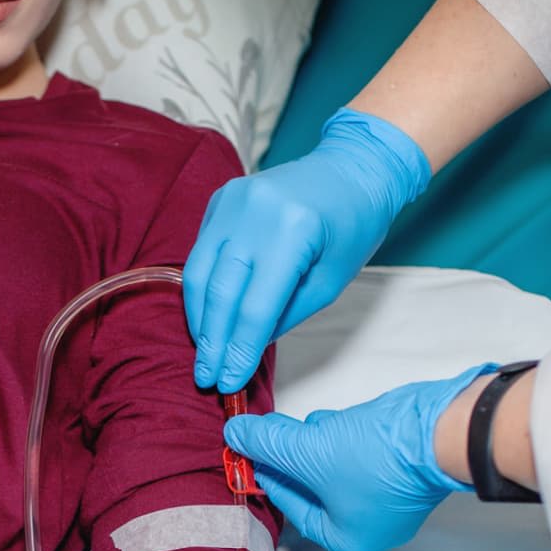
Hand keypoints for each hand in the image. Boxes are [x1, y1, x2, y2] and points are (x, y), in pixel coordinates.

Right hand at [186, 109, 430, 393]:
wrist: (352, 168)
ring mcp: (232, 201)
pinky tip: (206, 316)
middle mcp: (255, 212)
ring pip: (200, 272)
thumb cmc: (352, 227)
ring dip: (199, 318)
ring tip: (203, 352)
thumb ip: (286, 314)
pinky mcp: (221, 198)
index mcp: (292, 232)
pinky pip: (201, 252)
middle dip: (211, 341)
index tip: (228, 382)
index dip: (239, 349)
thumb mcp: (330, 281)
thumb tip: (245, 346)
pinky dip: (201, 288)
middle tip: (206, 377)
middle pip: (221, 292)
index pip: (255, 306)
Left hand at [223, 365, 491, 550]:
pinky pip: (360, 455)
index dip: (267, 477)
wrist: (442, 432)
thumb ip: (267, 444)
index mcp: (347, 540)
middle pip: (314, 490)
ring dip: (314, 445)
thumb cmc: (376, 459)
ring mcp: (390, 497)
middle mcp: (370, 526)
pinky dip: (342, 438)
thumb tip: (235, 434)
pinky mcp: (402, 468)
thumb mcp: (307, 451)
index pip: (293, 509)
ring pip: (336, 469)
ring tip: (296, 424)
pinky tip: (329, 421)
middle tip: (266, 434)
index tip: (248, 453)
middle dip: (291, 459)